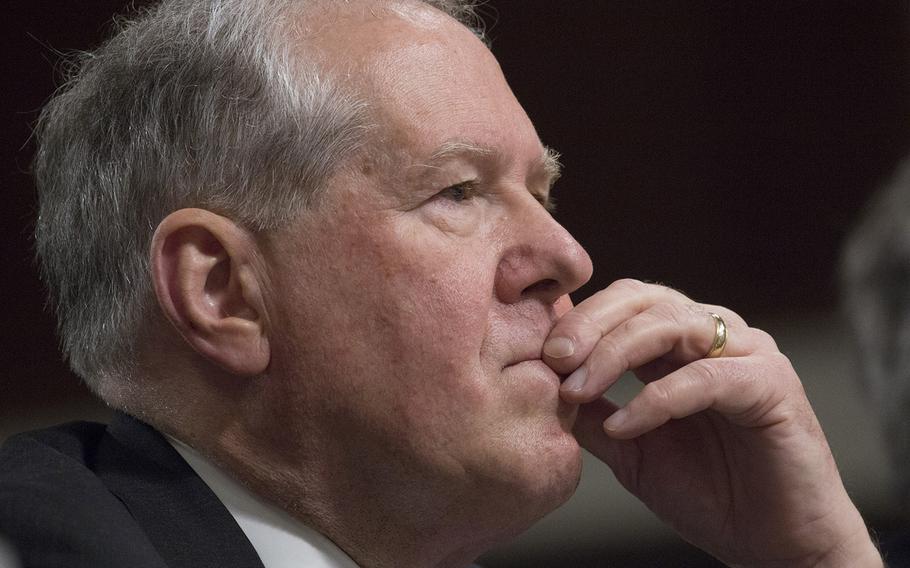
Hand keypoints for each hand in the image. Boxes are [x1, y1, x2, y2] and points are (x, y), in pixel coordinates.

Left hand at [543, 279, 880, 566]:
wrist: (774, 545)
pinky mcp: (772, 384)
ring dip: (615, 353)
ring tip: (576, 390)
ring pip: (672, 325)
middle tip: (554, 359)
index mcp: (681, 345)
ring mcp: (748, 354)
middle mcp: (716, 336)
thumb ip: (593, 414)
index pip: (624, 302)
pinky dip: (656, 399)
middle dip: (591, 325)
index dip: (579, 320)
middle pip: (644, 299)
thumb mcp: (631, 450)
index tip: (540, 355)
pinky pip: (704, 377)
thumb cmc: (710, 493)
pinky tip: (624, 425)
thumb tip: (541, 386)